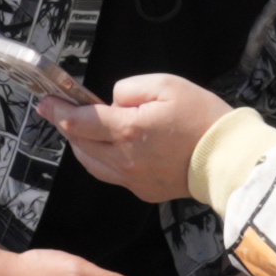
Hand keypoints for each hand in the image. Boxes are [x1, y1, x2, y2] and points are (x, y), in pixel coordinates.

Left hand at [51, 73, 229, 203]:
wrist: (229, 157)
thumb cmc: (202, 117)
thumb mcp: (166, 85)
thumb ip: (128, 89)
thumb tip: (111, 101)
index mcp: (128, 130)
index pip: (79, 121)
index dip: (58, 110)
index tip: (46, 101)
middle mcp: (124, 159)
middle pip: (80, 144)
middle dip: (67, 126)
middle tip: (61, 111)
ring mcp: (132, 179)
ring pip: (91, 163)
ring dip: (82, 145)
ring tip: (83, 129)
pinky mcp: (143, 190)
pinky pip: (112, 174)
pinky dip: (103, 160)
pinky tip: (110, 147)